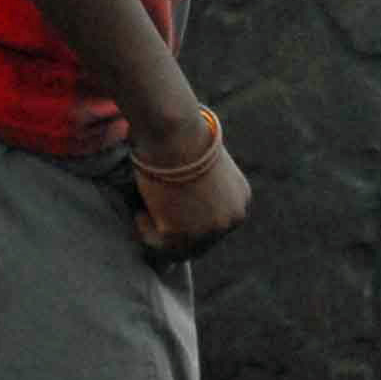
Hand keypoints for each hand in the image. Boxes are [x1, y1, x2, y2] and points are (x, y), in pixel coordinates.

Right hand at [131, 110, 251, 264]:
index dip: (190, 226)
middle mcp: (231, 219)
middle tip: (150, 222)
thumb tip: (182, 205)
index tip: (169, 219)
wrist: (175, 131)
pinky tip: (139, 211)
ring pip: (177, 248)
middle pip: (201, 244)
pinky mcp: (183, 235)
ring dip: (156, 233)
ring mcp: (209, 230)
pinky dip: (144, 229)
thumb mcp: (205, 164)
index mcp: (241, 200)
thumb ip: (203, 189)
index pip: (216, 227)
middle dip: (174, 236)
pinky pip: (156, 243)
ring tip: (141, 212)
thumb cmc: (182, 136)